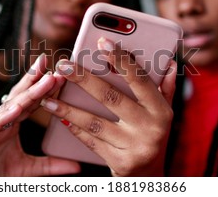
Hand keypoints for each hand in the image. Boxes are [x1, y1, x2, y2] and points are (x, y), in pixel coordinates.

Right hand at [0, 54, 79, 176]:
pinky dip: (4, 117)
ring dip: (28, 93)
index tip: (59, 73)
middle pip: (19, 96)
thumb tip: (77, 166)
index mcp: (11, 124)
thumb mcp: (29, 169)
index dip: (43, 87)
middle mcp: (0, 122)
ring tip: (45, 80)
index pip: (30, 101)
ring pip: (9, 107)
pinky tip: (17, 108)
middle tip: (49, 61)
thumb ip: (51, 165)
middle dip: (34, 78)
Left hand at [39, 38, 175, 175]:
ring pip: (95, 122)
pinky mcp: (119, 162)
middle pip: (111, 97)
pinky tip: (59, 116)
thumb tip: (170, 61)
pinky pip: (91, 140)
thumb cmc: (153, 133)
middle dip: (83, 79)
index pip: (139, 80)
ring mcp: (134, 147)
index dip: (121, 60)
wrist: (148, 175)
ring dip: (68, 108)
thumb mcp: (163, 112)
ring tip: (48, 96)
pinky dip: (74, 127)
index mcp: (161, 110)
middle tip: (63, 65)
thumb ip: (164, 87)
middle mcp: (150, 128)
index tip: (101, 42)